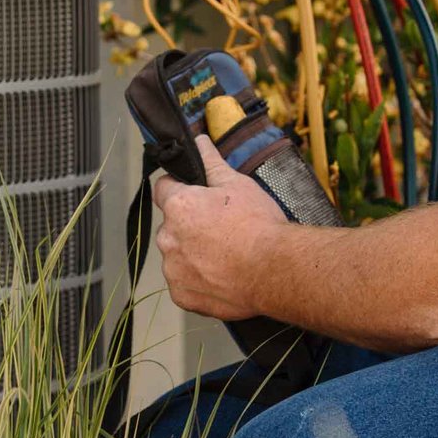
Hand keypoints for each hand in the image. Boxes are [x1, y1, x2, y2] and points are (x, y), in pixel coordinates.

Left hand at [151, 135, 288, 320]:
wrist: (275, 271)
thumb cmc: (258, 225)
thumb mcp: (237, 185)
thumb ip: (211, 163)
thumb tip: (199, 141)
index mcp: (178, 206)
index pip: (163, 189)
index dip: (180, 189)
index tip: (198, 196)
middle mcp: (168, 237)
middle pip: (172, 225)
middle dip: (190, 226)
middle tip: (222, 230)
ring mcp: (173, 269)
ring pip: (177, 256)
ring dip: (193, 254)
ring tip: (226, 256)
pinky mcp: (182, 295)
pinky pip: (184, 283)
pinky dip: (199, 280)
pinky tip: (223, 276)